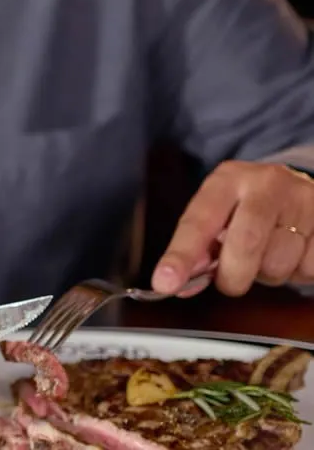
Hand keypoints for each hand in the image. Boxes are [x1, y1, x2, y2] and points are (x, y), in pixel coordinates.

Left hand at [154, 161, 313, 295]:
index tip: (164, 282)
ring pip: (278, 264)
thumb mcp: (219, 212)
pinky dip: (298, 273)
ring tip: (269, 254)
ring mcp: (304, 202)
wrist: (302, 183)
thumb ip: (199, 247)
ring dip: (268, 275)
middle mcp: (267, 185)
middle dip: (233, 276)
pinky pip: (308, 269)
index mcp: (227, 180)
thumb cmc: (251, 205)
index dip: (181, 255)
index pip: (198, 221)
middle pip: (245, 244)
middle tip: (231, 279)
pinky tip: (294, 254)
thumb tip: (176, 283)